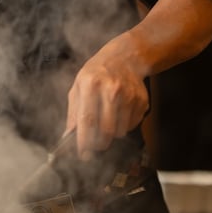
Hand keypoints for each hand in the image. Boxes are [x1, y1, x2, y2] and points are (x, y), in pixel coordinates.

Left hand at [66, 35, 148, 156]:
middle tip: (95, 144)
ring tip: (107, 120)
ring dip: (112, 134)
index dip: (84, 142)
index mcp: (90, 84)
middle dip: (99, 143)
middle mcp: (111, 89)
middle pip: (106, 130)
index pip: (87, 121)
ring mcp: (129, 95)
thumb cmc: (96, 73)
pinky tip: (120, 112)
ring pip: (120, 131)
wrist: (124, 58)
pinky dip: (124, 126)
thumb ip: (73, 112)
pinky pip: (132, 125)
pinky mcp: (142, 101)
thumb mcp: (78, 86)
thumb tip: (69, 137)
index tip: (83, 154)